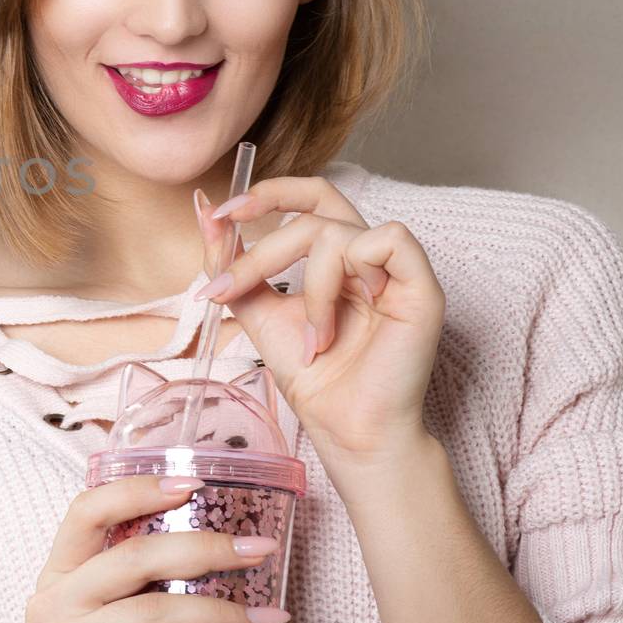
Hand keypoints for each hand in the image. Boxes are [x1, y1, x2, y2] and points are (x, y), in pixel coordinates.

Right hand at [21, 475, 288, 622]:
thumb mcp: (81, 621)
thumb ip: (117, 589)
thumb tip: (203, 553)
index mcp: (56, 578)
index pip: (86, 512)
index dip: (137, 490)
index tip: (193, 484)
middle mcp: (53, 606)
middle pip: (134, 557)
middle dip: (206, 548)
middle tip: (260, 551)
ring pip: (154, 612)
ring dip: (224, 615)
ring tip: (270, 621)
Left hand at [192, 175, 445, 464]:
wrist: (345, 429)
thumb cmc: (312, 376)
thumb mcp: (256, 310)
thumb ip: (231, 262)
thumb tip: (200, 208)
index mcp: (335, 258)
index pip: (308, 198)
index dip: (268, 194)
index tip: (220, 215)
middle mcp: (366, 257)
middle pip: (313, 212)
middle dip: (263, 249)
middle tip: (230, 284)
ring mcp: (395, 270)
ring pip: (337, 231)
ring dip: (312, 287)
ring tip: (314, 338)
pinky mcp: (422, 286)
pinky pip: (389, 239)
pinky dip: (354, 272)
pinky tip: (354, 312)